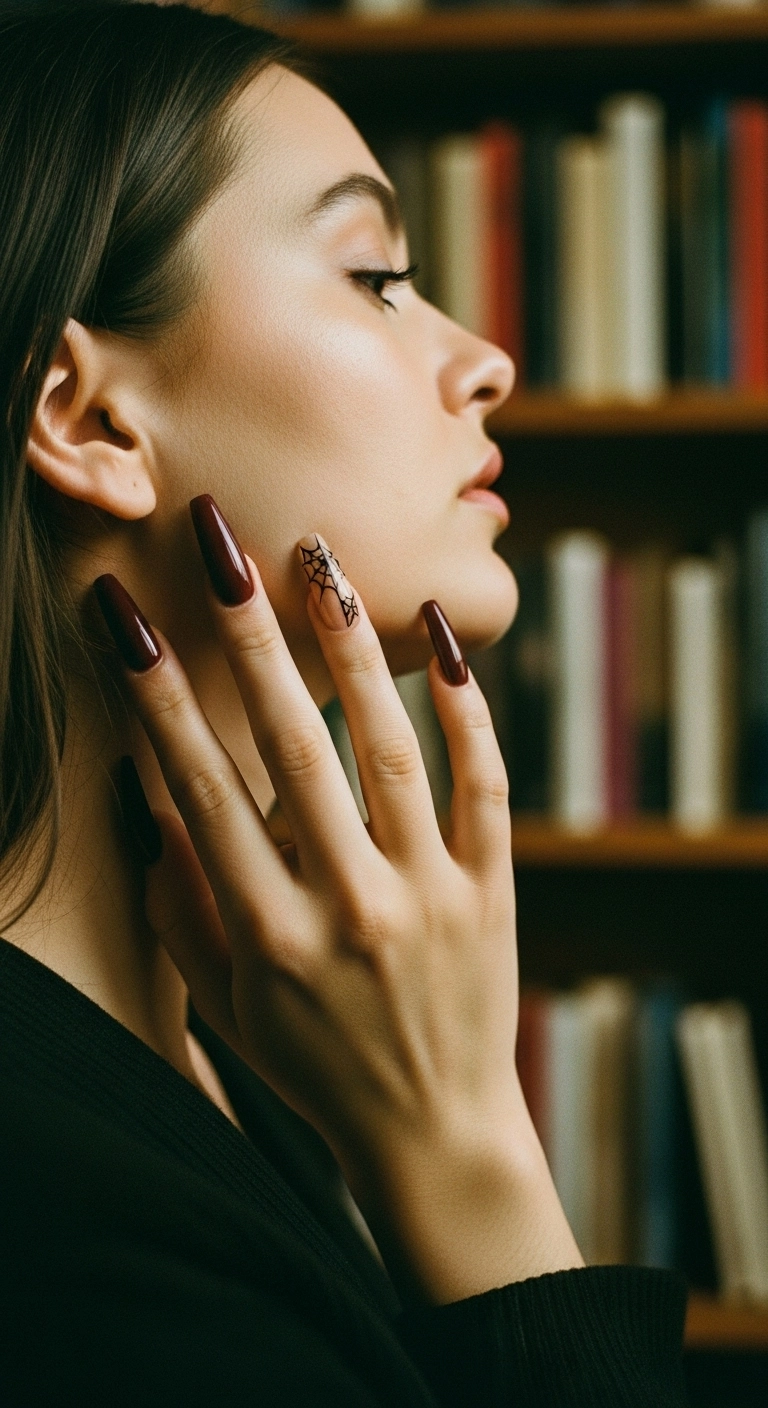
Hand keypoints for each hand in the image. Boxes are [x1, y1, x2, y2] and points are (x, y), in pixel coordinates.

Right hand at [95, 496, 581, 1301]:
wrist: (432, 1131)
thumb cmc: (313, 1063)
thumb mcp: (224, 1003)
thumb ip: (186, 903)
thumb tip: (149, 792)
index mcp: (268, 937)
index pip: (201, 792)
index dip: (160, 698)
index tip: (128, 616)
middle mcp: (348, 908)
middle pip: (294, 749)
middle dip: (249, 637)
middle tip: (223, 544)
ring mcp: (429, 896)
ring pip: (391, 748)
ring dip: (353, 648)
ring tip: (320, 564)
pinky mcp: (492, 892)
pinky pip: (484, 786)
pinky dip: (468, 713)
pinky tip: (442, 644)